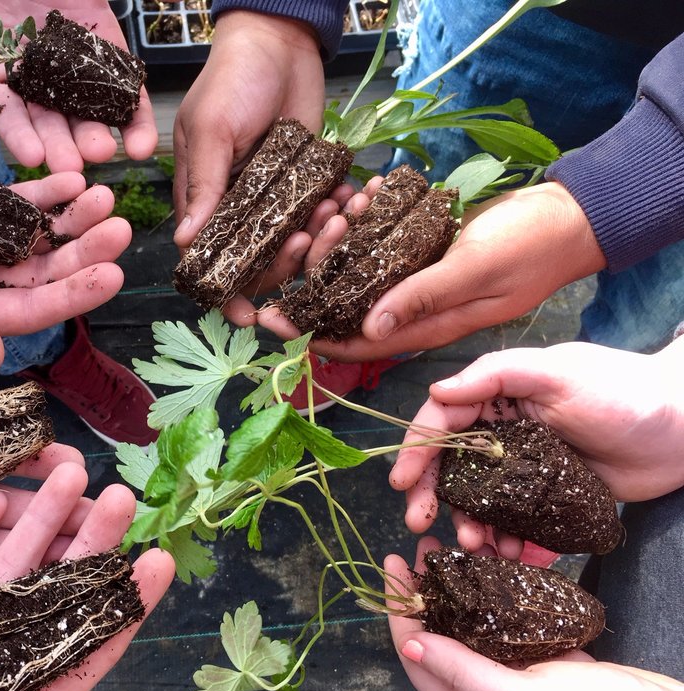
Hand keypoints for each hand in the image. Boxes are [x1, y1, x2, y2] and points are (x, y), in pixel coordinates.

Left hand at [0, 0, 157, 170]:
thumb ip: (103, 8)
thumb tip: (151, 13)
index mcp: (93, 44)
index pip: (121, 92)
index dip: (134, 122)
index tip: (142, 148)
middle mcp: (62, 67)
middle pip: (81, 112)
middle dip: (90, 137)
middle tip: (98, 155)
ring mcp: (26, 74)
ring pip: (43, 118)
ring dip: (56, 145)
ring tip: (66, 167)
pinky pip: (3, 110)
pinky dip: (16, 133)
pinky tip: (31, 155)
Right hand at [0, 127, 130, 369]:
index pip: (24, 313)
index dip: (70, 296)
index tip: (112, 273)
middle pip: (40, 274)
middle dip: (81, 253)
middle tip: (120, 228)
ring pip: (34, 238)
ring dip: (71, 221)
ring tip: (104, 196)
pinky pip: (14, 201)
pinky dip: (44, 192)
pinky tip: (73, 179)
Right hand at [172, 11, 352, 324]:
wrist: (281, 42)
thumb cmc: (233, 80)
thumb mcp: (213, 130)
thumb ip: (203, 186)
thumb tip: (185, 242)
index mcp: (204, 201)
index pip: (210, 261)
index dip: (226, 293)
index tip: (249, 315)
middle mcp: (238, 209)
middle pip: (258, 263)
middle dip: (283, 264)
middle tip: (304, 240)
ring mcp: (275, 199)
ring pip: (295, 245)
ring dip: (317, 240)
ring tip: (334, 213)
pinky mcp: (306, 185)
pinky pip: (321, 215)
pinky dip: (336, 214)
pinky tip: (348, 197)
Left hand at [262, 182, 606, 361]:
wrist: (571, 216)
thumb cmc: (531, 246)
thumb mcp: (475, 269)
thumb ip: (423, 297)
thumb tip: (369, 329)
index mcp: (428, 326)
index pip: (359, 344)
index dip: (314, 336)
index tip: (274, 320)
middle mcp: (418, 309)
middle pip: (352, 305)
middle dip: (321, 274)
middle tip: (313, 231)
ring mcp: (422, 280)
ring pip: (364, 271)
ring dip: (344, 240)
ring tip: (341, 204)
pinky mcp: (427, 253)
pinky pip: (385, 243)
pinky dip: (370, 220)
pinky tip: (366, 191)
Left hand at [385, 537, 683, 690]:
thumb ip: (467, 677)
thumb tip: (411, 645)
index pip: (419, 657)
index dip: (399, 612)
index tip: (392, 567)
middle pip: (444, 637)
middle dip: (428, 591)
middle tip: (424, 547)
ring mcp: (525, 681)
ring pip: (481, 627)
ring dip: (466, 587)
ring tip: (458, 546)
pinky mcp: (556, 666)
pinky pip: (518, 624)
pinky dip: (507, 593)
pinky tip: (503, 566)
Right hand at [387, 339, 683, 554]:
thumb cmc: (622, 391)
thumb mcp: (556, 373)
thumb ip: (494, 375)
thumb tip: (436, 391)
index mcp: (497, 397)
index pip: (442, 422)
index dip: (416, 451)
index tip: (400, 482)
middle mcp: (503, 434)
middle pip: (451, 467)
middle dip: (429, 496)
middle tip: (417, 525)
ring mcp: (525, 470)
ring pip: (480, 502)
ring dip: (468, 525)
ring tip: (473, 546)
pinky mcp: (549, 501)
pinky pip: (517, 525)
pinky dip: (508, 543)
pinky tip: (508, 557)